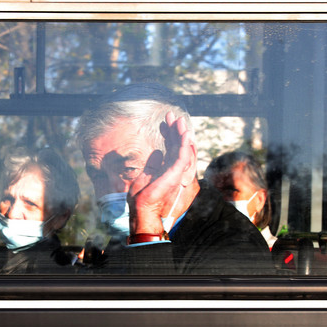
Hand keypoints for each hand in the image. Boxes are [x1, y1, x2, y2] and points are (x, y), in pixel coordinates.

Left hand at [127, 111, 194, 234]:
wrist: (142, 211)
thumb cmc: (142, 198)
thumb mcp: (145, 177)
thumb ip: (153, 165)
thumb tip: (157, 152)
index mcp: (167, 170)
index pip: (170, 149)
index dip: (168, 135)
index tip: (164, 122)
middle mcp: (174, 170)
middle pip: (177, 146)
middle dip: (175, 130)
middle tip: (171, 115)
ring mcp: (177, 173)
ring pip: (182, 149)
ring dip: (181, 133)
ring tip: (178, 120)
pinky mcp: (176, 175)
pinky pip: (183, 156)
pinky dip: (184, 144)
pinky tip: (184, 133)